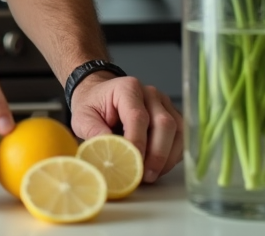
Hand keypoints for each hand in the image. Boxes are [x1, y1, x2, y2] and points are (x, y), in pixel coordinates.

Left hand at [69, 75, 183, 182]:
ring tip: (152, 175)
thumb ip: (95, 134)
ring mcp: (164, 104)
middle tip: (145, 176)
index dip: (137, 143)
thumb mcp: (83, 118)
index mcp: (127, 88)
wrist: (99, 95)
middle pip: (164, 124)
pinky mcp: (172, 115)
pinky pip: (181, 137)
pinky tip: (159, 167)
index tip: (133, 164)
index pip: (138, 117)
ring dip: (167, 157)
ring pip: (178, 131)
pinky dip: (173, 155)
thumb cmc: (92, 105)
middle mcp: (150, 93)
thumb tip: (112, 155)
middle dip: (157, 154)